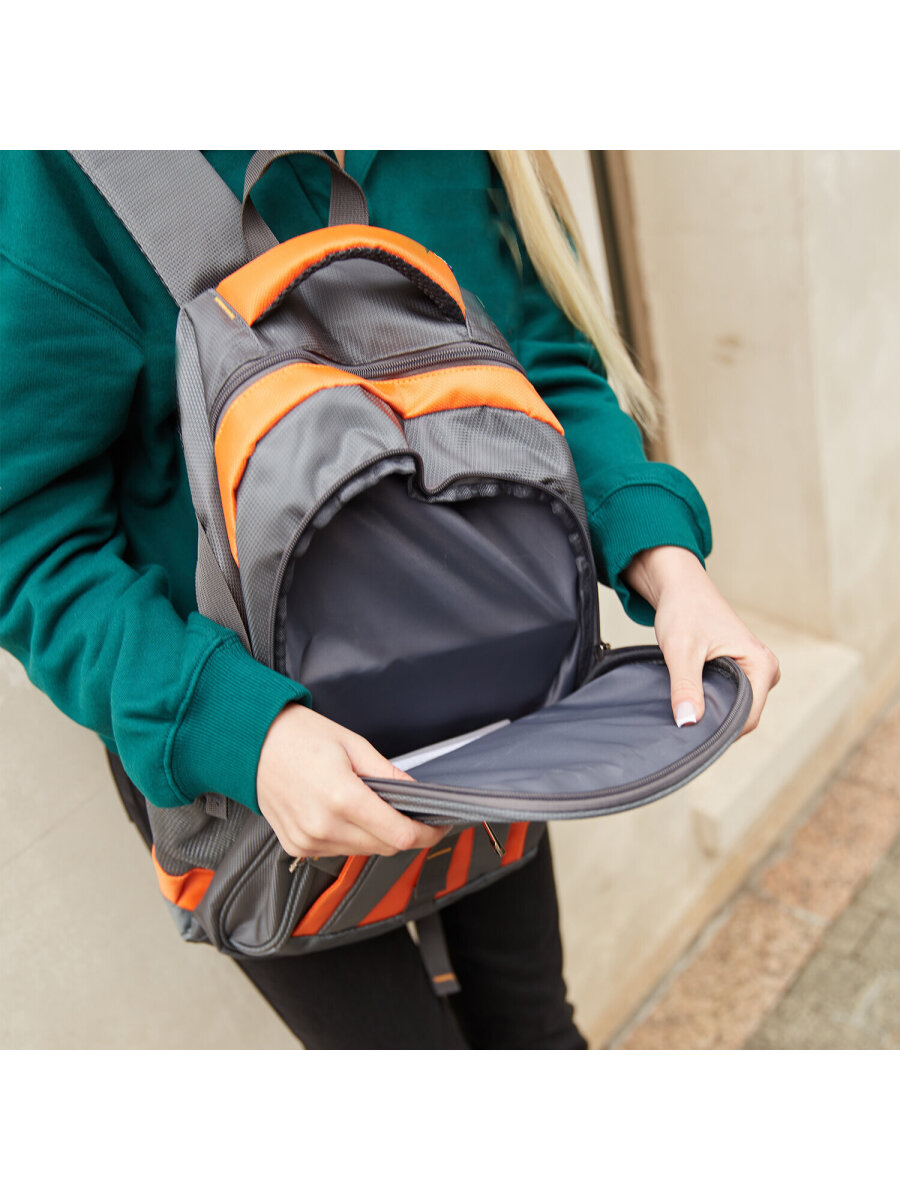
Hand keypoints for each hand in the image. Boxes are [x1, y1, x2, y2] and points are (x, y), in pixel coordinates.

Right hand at [257, 704, 450, 858]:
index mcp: (342, 798)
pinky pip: (339, 851)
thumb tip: (417, 794)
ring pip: (363, 851)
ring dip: (376, 835)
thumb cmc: (298, 736)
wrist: (250, 744)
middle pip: (384, 847)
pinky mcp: (297, 847)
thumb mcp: (353, 745)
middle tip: (412, 812)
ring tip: (371, 805)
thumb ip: (388, 774)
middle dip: (404, 833)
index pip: (399, 835)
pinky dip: (352, 837)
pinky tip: (344, 813)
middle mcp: (323, 826)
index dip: (426, 833)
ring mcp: (308, 841)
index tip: (437, 825)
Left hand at [622, 546, 780, 735]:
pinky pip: (731, 697)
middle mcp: (766, 669)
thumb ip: (686, 687)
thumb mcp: (681, 650)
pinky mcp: (743, 670)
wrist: (680, 587)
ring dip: (713, 710)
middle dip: (715, 720)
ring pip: (736, 708)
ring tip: (687, 698)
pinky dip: (711, 700)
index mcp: (762, 664)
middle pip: (744, 716)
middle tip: (683, 713)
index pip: (748, 718)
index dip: (720, 729)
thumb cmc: (684, 610)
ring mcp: (756, 671)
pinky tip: (692, 695)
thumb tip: (688, 723)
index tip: (691, 730)